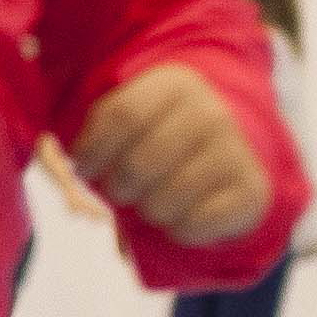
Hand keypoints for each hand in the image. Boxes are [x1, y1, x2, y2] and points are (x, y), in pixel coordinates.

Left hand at [74, 64, 270, 248]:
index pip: (120, 116)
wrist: (234, 152)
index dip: (92, 151)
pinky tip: (184, 213)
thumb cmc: (159, 138)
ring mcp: (236, 153)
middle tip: (121, 190)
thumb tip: (65, 170)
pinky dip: (177, 231)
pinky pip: (191, 227)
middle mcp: (213, 113)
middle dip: (117, 188)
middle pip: (137, 165)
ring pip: (161, 202)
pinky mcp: (251, 192)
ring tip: (155, 198)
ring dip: (147, 211)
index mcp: (176, 85)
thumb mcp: (129, 120)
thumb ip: (94, 136)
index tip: (86, 168)